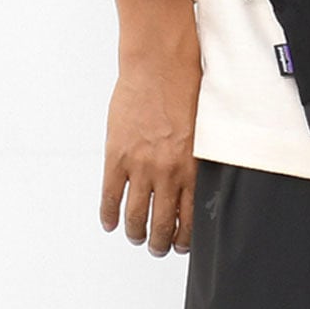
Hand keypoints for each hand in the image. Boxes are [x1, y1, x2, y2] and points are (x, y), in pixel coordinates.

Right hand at [101, 0, 201, 255]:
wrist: (159, 63)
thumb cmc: (183, 84)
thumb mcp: (201, 127)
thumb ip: (195, 156)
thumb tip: (193, 179)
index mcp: (192, 166)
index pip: (189, 218)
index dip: (184, 238)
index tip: (180, 242)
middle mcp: (168, 172)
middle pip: (162, 225)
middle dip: (160, 242)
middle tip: (157, 245)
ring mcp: (140, 166)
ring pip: (135, 217)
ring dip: (135, 233)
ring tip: (136, 236)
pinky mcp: (117, 156)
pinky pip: (110, 196)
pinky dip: (109, 214)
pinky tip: (110, 221)